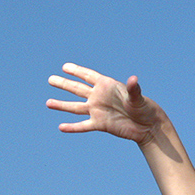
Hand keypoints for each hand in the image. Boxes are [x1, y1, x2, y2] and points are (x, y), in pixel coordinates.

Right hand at [47, 63, 163, 144]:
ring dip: (62, 105)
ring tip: (48, 103)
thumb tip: (133, 79)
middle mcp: (99, 97)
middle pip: (78, 89)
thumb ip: (133, 89)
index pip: (89, 76)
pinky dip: (72, 127)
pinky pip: (83, 125)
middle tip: (50, 79)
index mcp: (107, 86)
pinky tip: (61, 127)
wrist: (147, 125)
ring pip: (76, 107)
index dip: (77, 71)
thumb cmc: (144, 107)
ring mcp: (98, 110)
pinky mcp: (100, 124)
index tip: (65, 67)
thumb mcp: (138, 97)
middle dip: (64, 84)